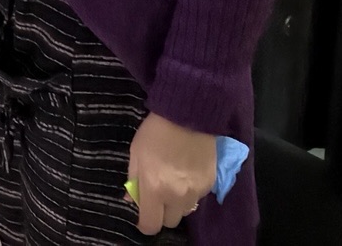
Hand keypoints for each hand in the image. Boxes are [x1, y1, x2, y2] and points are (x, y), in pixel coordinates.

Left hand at [127, 112, 216, 234]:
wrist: (188, 116)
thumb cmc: (155, 132)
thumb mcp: (136, 153)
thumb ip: (134, 179)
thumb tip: (131, 198)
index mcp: (155, 188)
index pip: (151, 224)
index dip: (144, 223)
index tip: (142, 215)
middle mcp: (177, 196)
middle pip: (170, 222)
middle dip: (162, 213)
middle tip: (157, 196)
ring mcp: (196, 192)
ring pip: (185, 211)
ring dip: (177, 204)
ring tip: (172, 183)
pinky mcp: (210, 185)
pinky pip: (197, 198)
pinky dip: (190, 192)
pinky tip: (185, 174)